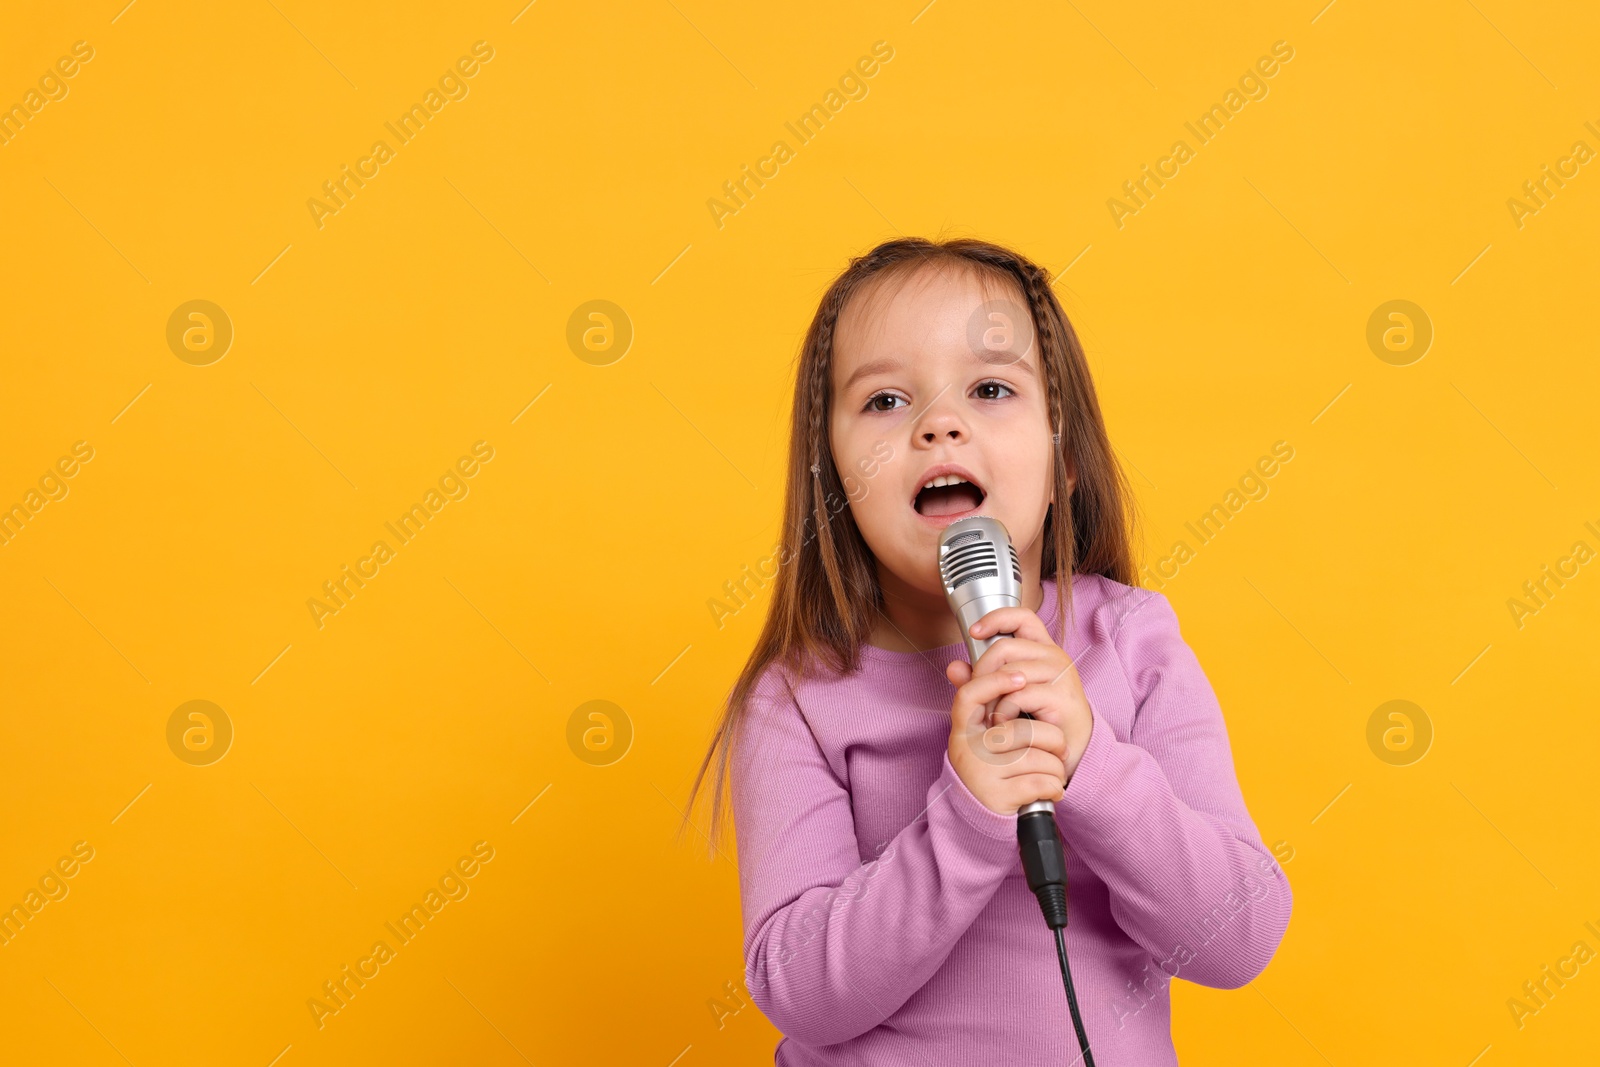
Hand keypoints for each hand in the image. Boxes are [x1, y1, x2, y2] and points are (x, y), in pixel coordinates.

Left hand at [946, 607, 1093, 781]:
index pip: (1022, 617)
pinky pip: (1019, 695)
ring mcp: (1060, 673)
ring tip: (992, 715)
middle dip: (981, 672)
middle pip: (1004, 648)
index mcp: (1042, 649)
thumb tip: (953, 667)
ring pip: (1009, 672)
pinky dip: (1004, 711)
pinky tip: (1005, 723)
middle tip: (979, 697)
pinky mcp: (1061, 695)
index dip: (996, 618)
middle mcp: (1054, 656)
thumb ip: (981, 680)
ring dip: (992, 697)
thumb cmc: (1039, 719)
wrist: (1072, 749)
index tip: (974, 632)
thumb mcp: (1006, 695)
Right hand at [946, 666, 1068, 815]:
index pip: (970, 696)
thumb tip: (957, 665)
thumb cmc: (990, 766)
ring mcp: (981, 774)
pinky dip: (1055, 787)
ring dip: (1056, 767)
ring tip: (1053, 772)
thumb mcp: (979, 735)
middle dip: (1052, 740)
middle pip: (1022, 730)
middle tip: (1058, 748)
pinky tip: (1051, 790)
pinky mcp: (998, 797)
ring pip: (1039, 758)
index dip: (996, 682)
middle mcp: (967, 751)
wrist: (979, 815)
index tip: (1021, 677)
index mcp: (963, 731)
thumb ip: (977, 701)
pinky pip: (1042, 782)